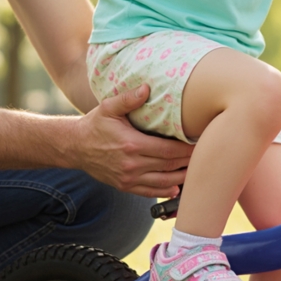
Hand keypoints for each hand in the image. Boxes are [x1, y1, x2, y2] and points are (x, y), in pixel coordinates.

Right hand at [73, 84, 192, 197]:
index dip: (186, 149)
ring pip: (163, 182)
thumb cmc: (95, 124)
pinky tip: (176, 188)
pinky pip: (149, 192)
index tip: (200, 144)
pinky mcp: (125, 186)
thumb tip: (146, 88)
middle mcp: (132, 164)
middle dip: (188, 162)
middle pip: (169, 166)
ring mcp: (128, 178)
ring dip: (181, 179)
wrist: (75, 146)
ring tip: (196, 172)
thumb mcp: (108, 107)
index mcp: (132, 144)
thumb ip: (128, 98)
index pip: (168, 149)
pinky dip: (165, 192)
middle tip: (205, 156)